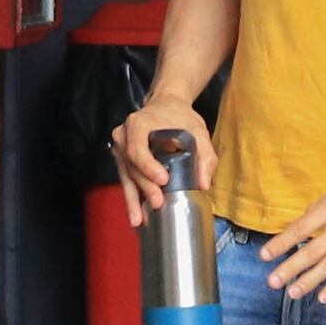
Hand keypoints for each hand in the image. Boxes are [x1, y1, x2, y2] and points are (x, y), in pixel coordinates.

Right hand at [112, 98, 214, 228]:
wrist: (165, 104)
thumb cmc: (179, 116)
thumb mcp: (197, 130)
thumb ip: (205, 155)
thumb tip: (203, 184)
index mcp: (138, 124)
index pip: (137, 148)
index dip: (148, 166)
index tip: (163, 180)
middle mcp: (124, 136)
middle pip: (132, 166)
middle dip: (145, 187)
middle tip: (158, 203)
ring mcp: (120, 149)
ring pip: (126, 177)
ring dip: (133, 199)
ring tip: (139, 219)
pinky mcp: (123, 160)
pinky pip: (126, 180)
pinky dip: (132, 197)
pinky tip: (136, 215)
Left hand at [259, 140, 325, 304]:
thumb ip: (325, 208)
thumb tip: (305, 226)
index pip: (300, 228)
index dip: (281, 243)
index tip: (265, 256)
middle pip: (312, 251)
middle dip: (289, 268)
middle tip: (272, 282)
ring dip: (309, 281)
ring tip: (293, 292)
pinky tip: (324, 296)